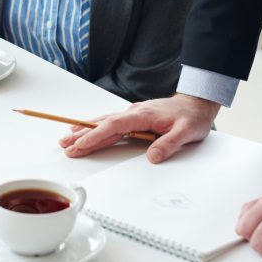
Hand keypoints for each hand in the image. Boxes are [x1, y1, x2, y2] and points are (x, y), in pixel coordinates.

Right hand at [60, 94, 218, 162]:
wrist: (196, 104)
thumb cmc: (191, 118)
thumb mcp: (186, 133)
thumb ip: (168, 144)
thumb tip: (152, 157)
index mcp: (143, 115)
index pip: (114, 126)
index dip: (96, 135)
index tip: (81, 144)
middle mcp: (134, 112)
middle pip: (103, 123)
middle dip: (83, 135)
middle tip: (65, 146)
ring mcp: (132, 114)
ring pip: (104, 122)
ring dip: (85, 130)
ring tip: (66, 139)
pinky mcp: (133, 118)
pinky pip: (110, 122)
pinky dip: (95, 127)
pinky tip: (84, 131)